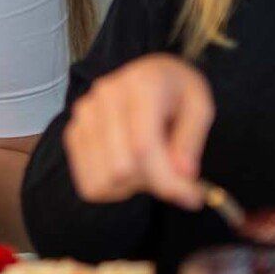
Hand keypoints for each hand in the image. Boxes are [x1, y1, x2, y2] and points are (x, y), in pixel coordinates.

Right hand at [62, 53, 213, 209]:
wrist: (151, 76)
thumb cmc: (177, 92)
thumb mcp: (200, 107)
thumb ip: (191, 140)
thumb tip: (182, 174)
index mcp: (141, 84)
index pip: (143, 146)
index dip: (167, 180)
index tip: (192, 197)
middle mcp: (105, 96)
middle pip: (121, 168)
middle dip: (154, 184)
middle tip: (175, 178)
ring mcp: (84, 114)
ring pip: (103, 180)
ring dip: (133, 188)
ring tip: (151, 169)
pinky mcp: (74, 132)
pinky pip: (90, 183)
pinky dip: (114, 189)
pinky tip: (132, 170)